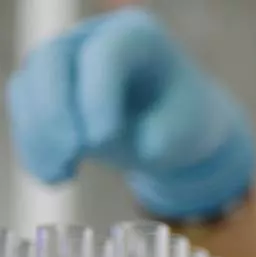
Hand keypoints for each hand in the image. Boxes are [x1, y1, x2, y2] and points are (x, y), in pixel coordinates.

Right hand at [5, 7, 255, 218]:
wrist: (174, 127)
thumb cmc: (184, 125)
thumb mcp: (182, 134)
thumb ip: (143, 135)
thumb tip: (91, 142)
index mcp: (137, 35)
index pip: (104, 54)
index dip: (97, 95)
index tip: (104, 140)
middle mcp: (93, 36)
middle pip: (53, 60)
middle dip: (56, 111)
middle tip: (72, 156)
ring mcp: (64, 57)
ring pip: (30, 85)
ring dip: (39, 134)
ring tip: (61, 177)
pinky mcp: (46, 85)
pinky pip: (25, 110)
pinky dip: (34, 145)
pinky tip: (54, 177)